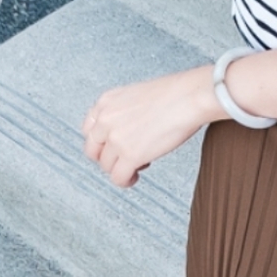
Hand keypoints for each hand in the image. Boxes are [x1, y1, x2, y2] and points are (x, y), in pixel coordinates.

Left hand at [82, 66, 224, 187]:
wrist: (188, 99)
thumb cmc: (175, 95)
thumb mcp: (138, 96)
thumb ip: (126, 112)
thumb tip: (132, 129)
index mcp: (106, 102)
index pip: (88, 129)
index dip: (101, 142)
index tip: (112, 147)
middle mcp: (106, 120)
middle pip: (93, 150)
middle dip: (107, 158)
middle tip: (123, 160)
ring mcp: (116, 138)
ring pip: (106, 166)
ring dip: (120, 169)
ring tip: (137, 167)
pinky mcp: (130, 155)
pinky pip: (118, 177)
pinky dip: (126, 181)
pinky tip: (135, 177)